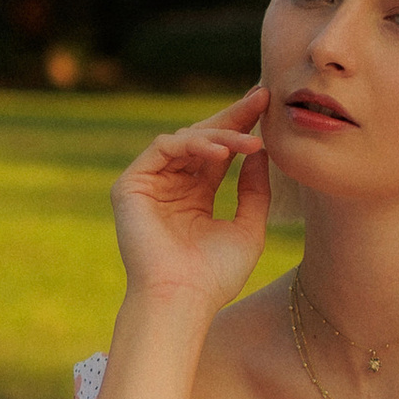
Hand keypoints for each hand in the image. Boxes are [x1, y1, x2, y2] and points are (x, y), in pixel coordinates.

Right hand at [109, 88, 271, 312]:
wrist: (183, 300)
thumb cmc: (215, 276)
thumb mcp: (248, 227)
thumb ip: (254, 189)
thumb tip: (260, 151)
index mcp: (194, 198)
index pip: (219, 153)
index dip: (241, 127)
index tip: (267, 104)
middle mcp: (171, 187)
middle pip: (202, 139)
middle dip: (233, 117)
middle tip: (261, 97)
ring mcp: (149, 185)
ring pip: (185, 139)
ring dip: (220, 135)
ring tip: (250, 143)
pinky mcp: (131, 185)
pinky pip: (163, 148)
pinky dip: (193, 144)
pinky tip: (221, 153)